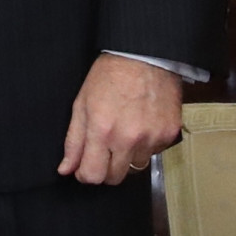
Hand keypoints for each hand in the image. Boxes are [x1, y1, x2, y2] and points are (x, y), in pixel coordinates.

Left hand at [58, 55, 182, 185]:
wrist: (145, 57)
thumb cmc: (108, 76)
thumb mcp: (81, 103)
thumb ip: (74, 140)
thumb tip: (66, 169)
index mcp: (102, 130)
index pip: (93, 175)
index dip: (85, 175)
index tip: (84, 167)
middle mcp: (128, 139)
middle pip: (115, 178)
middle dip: (105, 170)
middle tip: (103, 151)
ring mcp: (151, 138)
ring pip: (135, 167)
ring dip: (127, 157)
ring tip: (124, 132)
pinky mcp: (169, 135)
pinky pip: (154, 153)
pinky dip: (145, 145)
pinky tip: (141, 125)